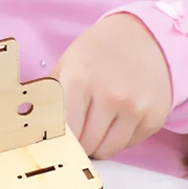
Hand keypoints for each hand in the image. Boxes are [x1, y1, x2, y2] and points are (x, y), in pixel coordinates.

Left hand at [50, 13, 171, 159]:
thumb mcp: (68, 63)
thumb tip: (33, 126)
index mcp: (80, 79)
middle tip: (77, 130)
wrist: (145, 38)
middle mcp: (110, 95)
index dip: (59, 138)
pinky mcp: (154, 118)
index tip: (56, 138)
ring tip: (95, 124)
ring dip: (98, 144)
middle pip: (86, 144)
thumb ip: (51, 95)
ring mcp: (135, 108)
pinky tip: (118, 117)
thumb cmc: (99, 52)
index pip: (65, 130)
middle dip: (78, 142)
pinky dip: (119, 138)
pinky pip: (128, 145)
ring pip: (108, 150)